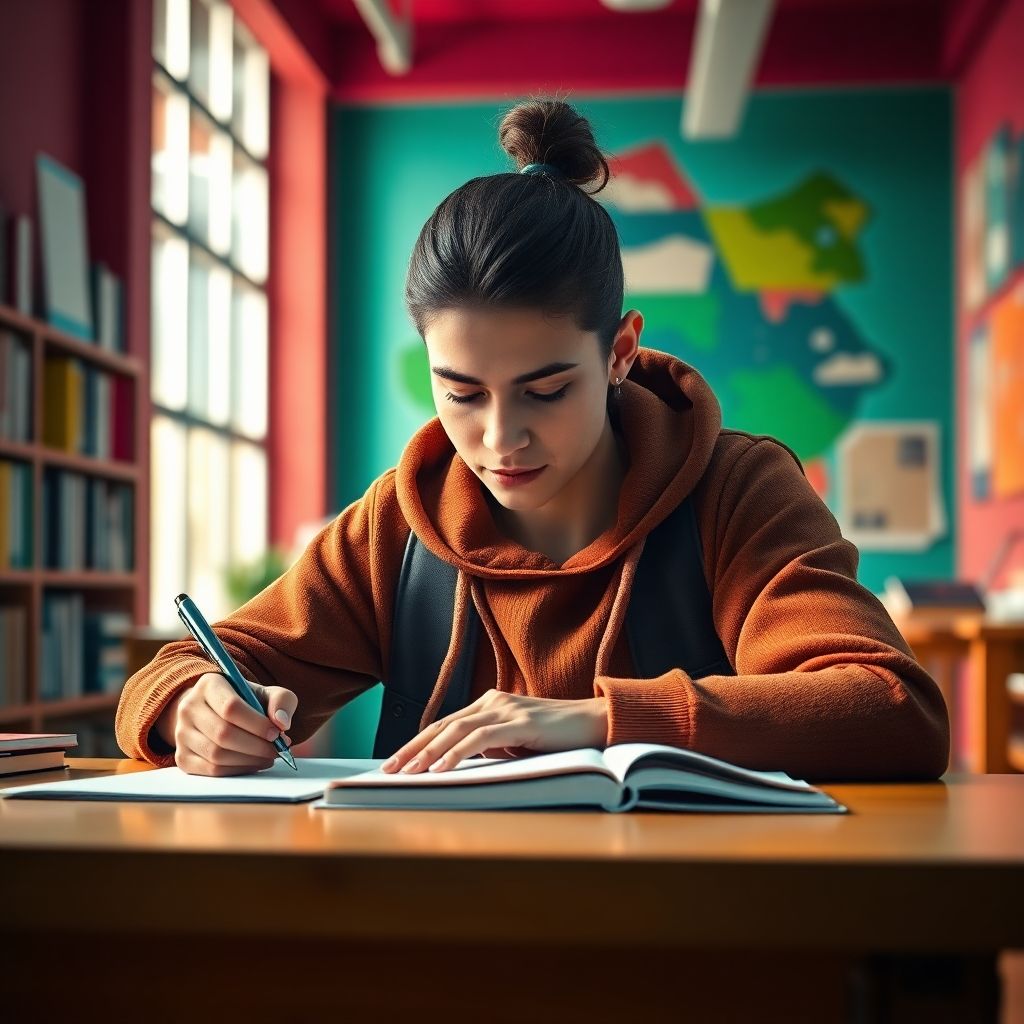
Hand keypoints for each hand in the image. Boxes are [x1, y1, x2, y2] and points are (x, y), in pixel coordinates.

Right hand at [169, 672, 296, 776]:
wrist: (215, 713)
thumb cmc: (246, 702)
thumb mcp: (266, 693)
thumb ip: (281, 701)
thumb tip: (281, 722)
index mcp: (209, 684)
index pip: (230, 707)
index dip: (256, 724)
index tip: (277, 733)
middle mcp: (188, 707)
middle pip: (223, 733)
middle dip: (256, 746)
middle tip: (277, 749)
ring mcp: (181, 734)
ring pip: (216, 755)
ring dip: (249, 760)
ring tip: (268, 756)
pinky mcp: (182, 757)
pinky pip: (211, 770)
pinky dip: (237, 770)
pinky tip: (253, 764)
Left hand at [380, 690, 608, 773]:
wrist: (596, 723)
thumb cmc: (558, 737)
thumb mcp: (517, 741)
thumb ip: (491, 745)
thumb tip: (463, 762)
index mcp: (489, 704)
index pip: (444, 724)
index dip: (417, 742)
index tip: (396, 762)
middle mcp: (493, 701)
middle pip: (442, 725)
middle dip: (412, 748)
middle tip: (388, 770)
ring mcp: (506, 709)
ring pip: (455, 730)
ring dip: (427, 753)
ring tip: (407, 773)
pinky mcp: (520, 722)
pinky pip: (480, 739)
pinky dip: (456, 754)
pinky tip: (441, 769)